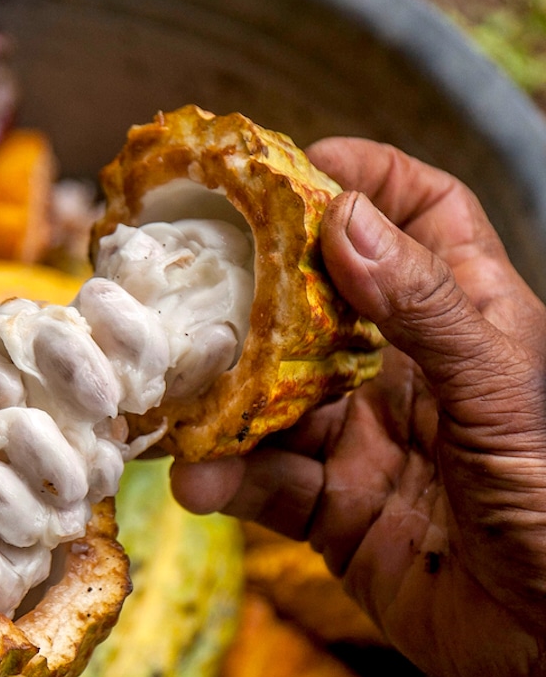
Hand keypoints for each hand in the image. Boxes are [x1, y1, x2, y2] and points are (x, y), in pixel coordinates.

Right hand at [170, 137, 545, 676]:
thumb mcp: (502, 393)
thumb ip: (424, 308)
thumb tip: (344, 218)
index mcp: (467, 323)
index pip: (422, 219)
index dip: (366, 181)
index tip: (294, 167)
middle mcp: (407, 372)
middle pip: (317, 305)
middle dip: (253, 294)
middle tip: (187, 284)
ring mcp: (365, 440)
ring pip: (274, 399)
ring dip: (221, 403)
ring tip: (173, 405)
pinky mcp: (334, 509)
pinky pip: (266, 482)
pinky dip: (227, 480)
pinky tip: (202, 481)